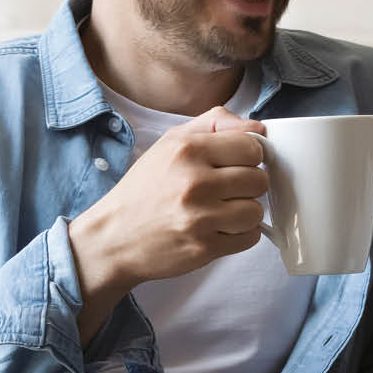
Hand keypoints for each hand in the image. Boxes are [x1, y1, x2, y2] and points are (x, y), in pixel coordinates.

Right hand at [68, 107, 267, 340]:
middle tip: (228, 189)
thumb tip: (258, 127)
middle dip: (248, 184)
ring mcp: (200, 218)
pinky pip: (249, 237)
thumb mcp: (171, 141)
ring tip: (223, 210)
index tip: (237, 163)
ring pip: (257, 211)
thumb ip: (216, 123)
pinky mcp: (204, 248)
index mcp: (188, 149)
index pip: (251, 146)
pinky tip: (221, 228)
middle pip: (259, 179)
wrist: (113, 237)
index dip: (249, 156)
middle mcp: (195, 182)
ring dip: (245, 212)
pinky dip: (241, 234)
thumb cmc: (145, 188)